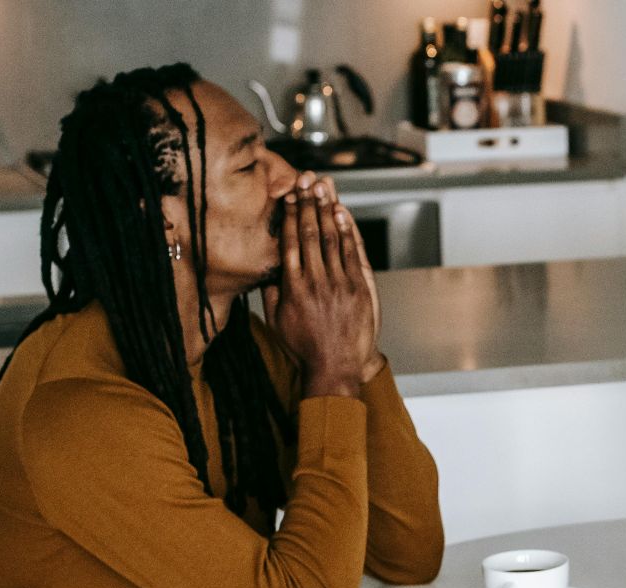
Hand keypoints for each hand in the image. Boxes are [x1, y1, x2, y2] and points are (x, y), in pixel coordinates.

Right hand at [261, 177, 382, 397]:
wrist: (335, 368)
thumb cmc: (303, 346)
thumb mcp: (276, 320)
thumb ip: (270, 291)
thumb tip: (268, 265)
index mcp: (291, 287)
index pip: (288, 241)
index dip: (289, 215)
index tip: (288, 195)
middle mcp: (314, 281)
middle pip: (309, 233)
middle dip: (307, 204)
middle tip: (306, 181)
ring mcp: (338, 284)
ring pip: (331, 238)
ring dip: (326, 210)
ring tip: (323, 188)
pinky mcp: (358, 289)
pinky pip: (352, 253)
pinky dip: (347, 231)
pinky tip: (342, 213)